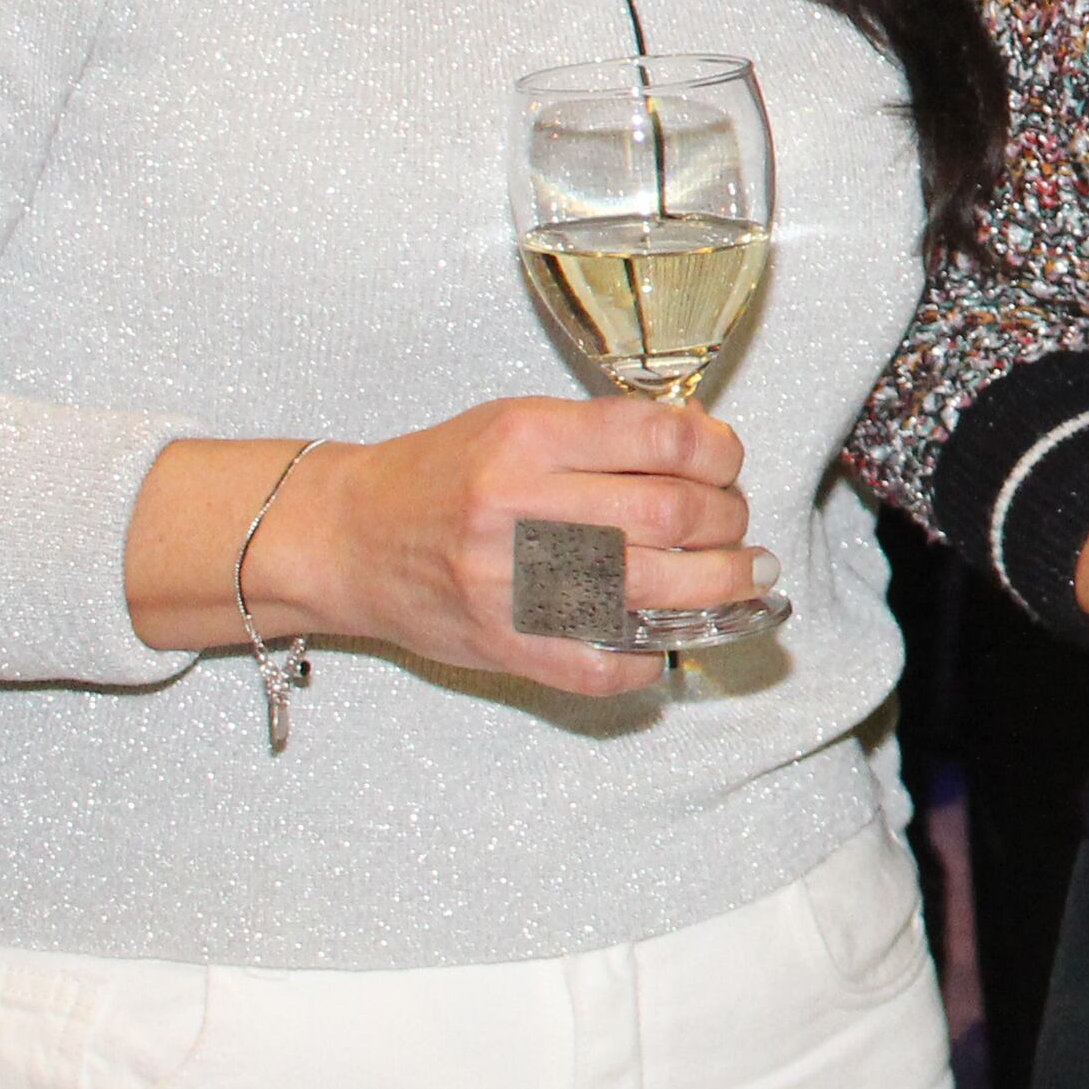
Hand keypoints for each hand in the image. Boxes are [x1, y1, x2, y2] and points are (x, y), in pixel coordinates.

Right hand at [132, 402, 763, 701]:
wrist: (346, 537)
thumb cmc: (437, 477)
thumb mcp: (517, 422)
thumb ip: (605, 435)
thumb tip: (706, 451)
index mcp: (529, 438)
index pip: (665, 438)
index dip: (720, 452)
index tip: (728, 464)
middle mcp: (522, 506)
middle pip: (676, 513)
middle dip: (729, 519)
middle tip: (735, 525)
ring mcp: (514, 582)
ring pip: (659, 587)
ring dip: (722, 585)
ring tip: (743, 577)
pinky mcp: (504, 644)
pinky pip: (605, 666)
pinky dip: (651, 658)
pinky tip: (663, 641)